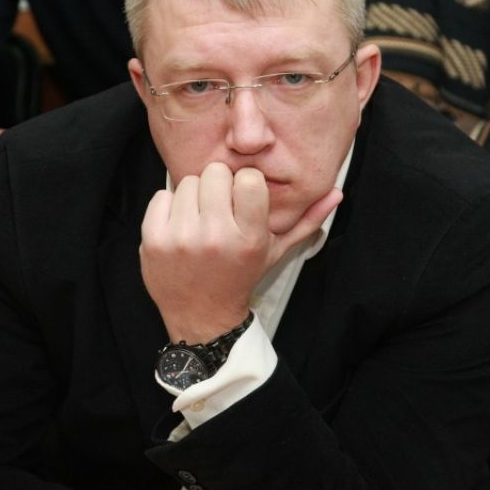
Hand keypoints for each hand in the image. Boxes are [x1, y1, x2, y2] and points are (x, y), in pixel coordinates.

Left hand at [140, 162, 341, 343]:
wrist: (201, 315)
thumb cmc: (240, 277)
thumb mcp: (276, 251)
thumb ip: (307, 221)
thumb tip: (336, 193)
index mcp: (250, 237)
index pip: (249, 178)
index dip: (245, 184)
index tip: (243, 199)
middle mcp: (217, 236)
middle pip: (215, 173)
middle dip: (218, 186)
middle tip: (218, 207)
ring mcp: (182, 238)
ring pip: (187, 181)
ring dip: (193, 196)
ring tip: (200, 219)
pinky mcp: (153, 240)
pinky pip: (161, 195)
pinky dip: (169, 206)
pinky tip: (179, 225)